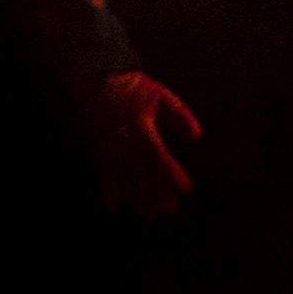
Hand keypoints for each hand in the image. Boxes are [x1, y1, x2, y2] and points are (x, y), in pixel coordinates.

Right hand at [85, 69, 204, 220]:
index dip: (172, 173)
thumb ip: (181, 115)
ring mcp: (108, 147)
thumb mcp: (161, 95)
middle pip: (142, 173)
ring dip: (135, 196)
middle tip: (169, 209)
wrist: (95, 79)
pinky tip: (114, 207)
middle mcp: (123, 140)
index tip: (186, 189)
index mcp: (141, 125)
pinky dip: (107, 191)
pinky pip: (101, 174)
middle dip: (156, 193)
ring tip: (149, 214)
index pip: (159, 156)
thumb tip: (197, 137)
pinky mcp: (97, 150)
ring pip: (122, 178)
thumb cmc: (133, 87)